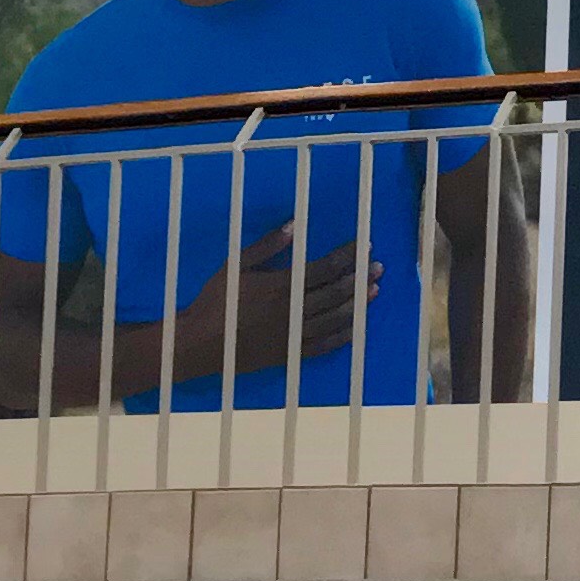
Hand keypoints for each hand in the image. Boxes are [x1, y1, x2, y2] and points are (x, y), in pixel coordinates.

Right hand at [164, 225, 370, 374]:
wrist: (200, 344)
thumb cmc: (217, 301)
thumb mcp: (236, 265)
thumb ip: (267, 246)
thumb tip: (293, 226)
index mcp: (282, 285)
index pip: (325, 267)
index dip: (347, 256)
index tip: (363, 247)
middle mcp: (294, 310)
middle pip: (337, 292)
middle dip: (360, 277)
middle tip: (378, 267)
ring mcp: (295, 335)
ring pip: (336, 318)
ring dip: (358, 304)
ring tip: (374, 292)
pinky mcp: (291, 354)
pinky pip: (325, 345)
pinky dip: (344, 335)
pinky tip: (356, 327)